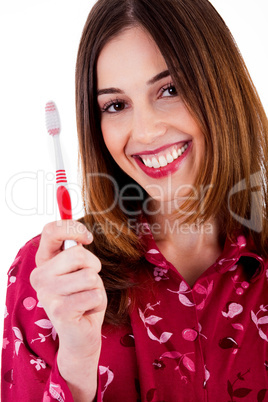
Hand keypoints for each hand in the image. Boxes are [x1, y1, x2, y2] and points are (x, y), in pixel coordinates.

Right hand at [30, 220, 106, 359]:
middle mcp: (39, 276)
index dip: (73, 228)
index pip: (51, 230)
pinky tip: (86, 311)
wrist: (80, 335)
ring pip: (89, 276)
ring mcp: (47, 294)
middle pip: (78, 254)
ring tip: (86, 299)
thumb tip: (81, 237)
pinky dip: (98, 302)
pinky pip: (94, 295)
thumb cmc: (83, 297)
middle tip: (88, 283)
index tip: (87, 238)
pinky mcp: (60, 311)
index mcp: (44, 262)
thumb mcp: (80, 269)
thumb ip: (77, 252)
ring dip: (97, 288)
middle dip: (94, 267)